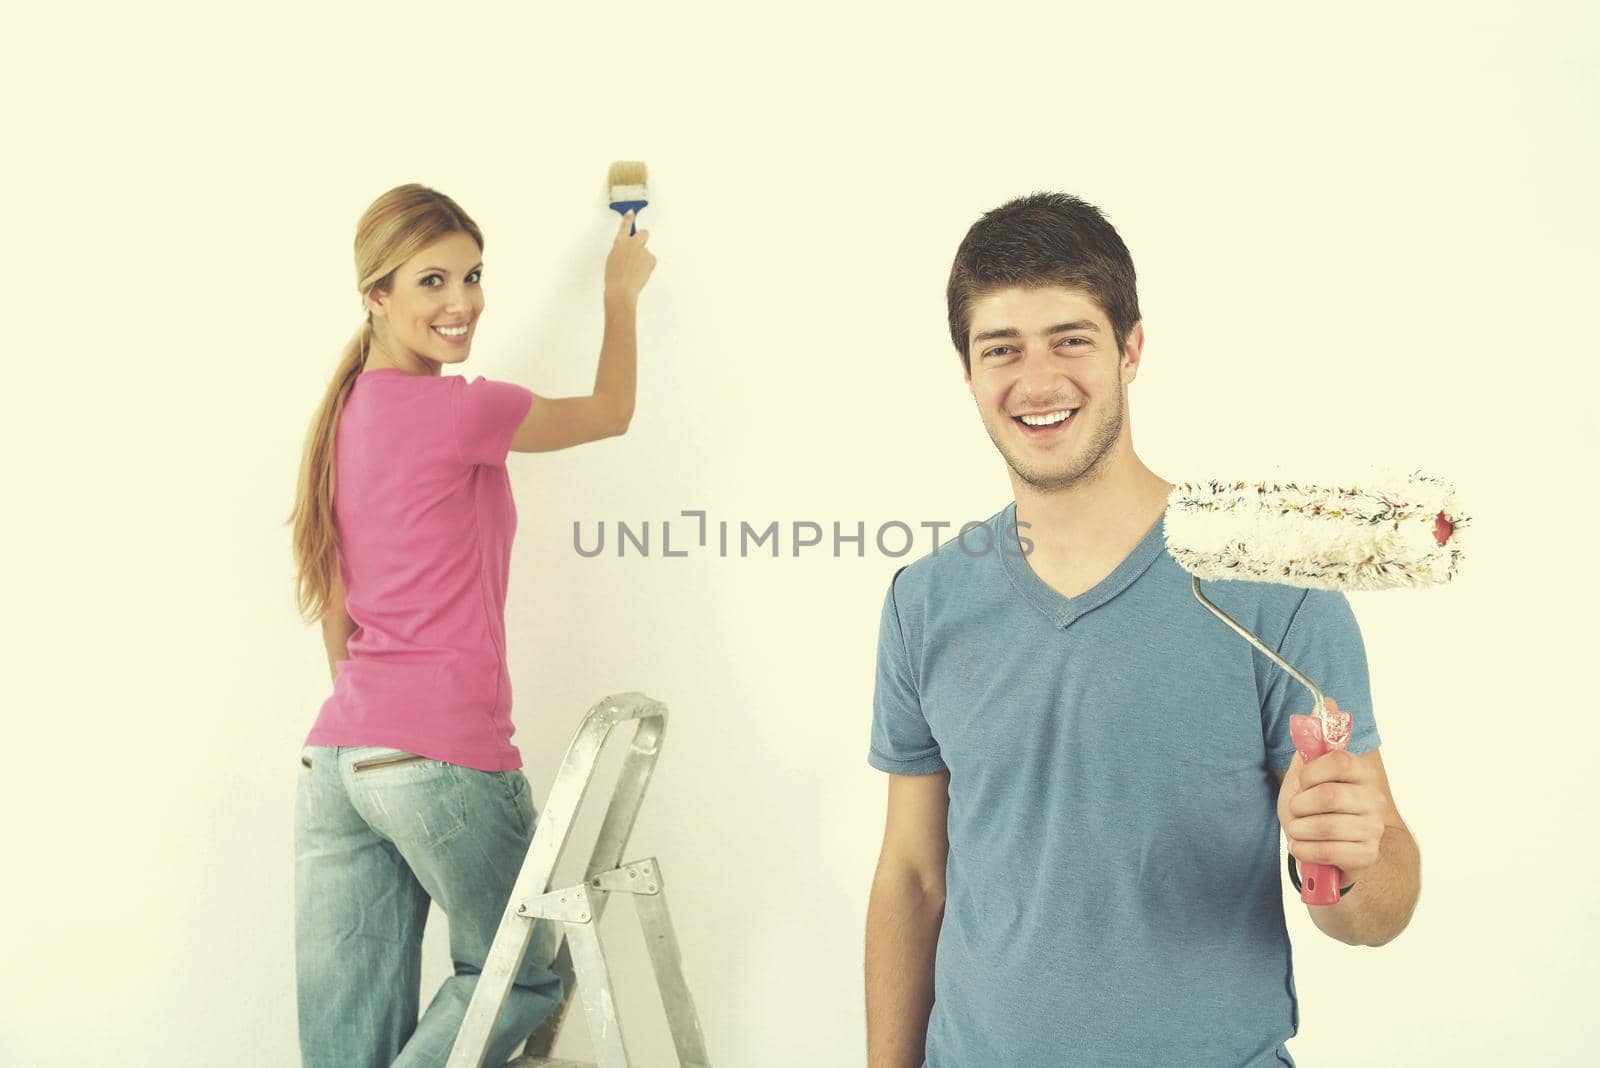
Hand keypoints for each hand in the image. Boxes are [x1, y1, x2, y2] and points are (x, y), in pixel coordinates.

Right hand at [604, 210, 654, 305]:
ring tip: (634, 271)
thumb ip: (621, 250)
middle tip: (640, 247)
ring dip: (643, 259)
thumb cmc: (614, 277)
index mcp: (619, 242)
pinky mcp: (651, 258)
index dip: (628, 218)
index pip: (625, 226)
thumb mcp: (612, 259)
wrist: (621, 289)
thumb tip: (628, 249)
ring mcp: (643, 250)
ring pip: (646, 252)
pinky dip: (647, 267)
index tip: (631, 212)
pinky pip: (650, 261)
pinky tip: (640, 274)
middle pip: (644, 233)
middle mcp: (632, 243)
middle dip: (643, 238)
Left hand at [1276, 746, 1386, 883]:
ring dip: (1299, 830)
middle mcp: (1374, 799)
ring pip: (1325, 826)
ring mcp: (1374, 829)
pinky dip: (1304, 850)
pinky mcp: (1367, 855)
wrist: (1328, 848)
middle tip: (1296, 810)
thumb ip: (1314, 742)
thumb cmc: (1314, 808)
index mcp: (1362, 773)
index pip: (1339, 761)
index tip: (1301, 783)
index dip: (1310, 773)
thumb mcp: (1307, 774)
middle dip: (1300, 805)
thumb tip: (1324, 701)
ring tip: (1298, 830)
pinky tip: (1302, 846)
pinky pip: (1327, 851)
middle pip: (1329, 795)